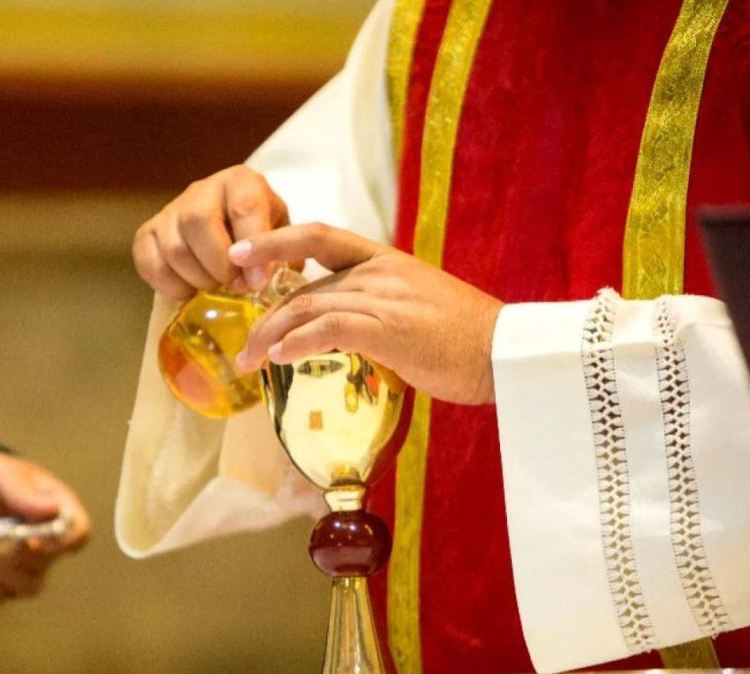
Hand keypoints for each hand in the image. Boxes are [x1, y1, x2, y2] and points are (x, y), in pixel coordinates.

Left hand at [0, 449, 89, 604]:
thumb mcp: (1, 474)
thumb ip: (23, 491)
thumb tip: (53, 508)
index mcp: (56, 506)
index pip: (79, 532)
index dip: (62, 543)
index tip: (32, 543)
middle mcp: (48, 537)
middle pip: (50, 563)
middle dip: (19, 555)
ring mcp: (28, 561)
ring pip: (28, 586)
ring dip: (0, 571)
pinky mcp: (5, 578)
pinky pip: (1, 594)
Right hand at [132, 164, 290, 300]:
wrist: (232, 230)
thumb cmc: (261, 234)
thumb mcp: (281, 235)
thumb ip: (279, 253)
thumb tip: (264, 278)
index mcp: (240, 182)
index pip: (243, 206)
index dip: (251, 244)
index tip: (257, 280)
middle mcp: (201, 190)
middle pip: (198, 221)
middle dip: (219, 264)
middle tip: (236, 287)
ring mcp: (171, 211)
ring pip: (174, 247)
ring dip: (197, 279)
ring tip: (216, 290)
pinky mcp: (147, 233)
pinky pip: (148, 261)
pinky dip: (169, 285)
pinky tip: (189, 293)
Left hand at [229, 223, 503, 404]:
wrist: (508, 353)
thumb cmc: (466, 340)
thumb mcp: (416, 309)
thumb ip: (377, 308)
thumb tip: (342, 330)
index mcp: (386, 260)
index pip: (319, 236)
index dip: (275, 239)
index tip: (241, 253)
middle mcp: (380, 272)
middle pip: (304, 285)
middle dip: (265, 315)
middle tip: (242, 345)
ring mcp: (385, 298)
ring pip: (308, 307)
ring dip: (271, 336)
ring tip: (250, 361)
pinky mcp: (390, 329)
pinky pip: (329, 330)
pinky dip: (298, 343)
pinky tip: (280, 358)